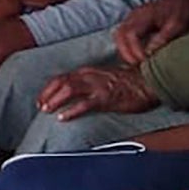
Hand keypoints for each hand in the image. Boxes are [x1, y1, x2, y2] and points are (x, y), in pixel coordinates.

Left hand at [37, 64, 159, 119]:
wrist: (148, 82)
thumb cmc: (128, 82)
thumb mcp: (103, 78)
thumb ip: (89, 83)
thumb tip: (75, 93)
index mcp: (88, 71)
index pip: (61, 77)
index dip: (48, 88)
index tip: (41, 98)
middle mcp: (89, 76)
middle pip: (61, 82)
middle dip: (47, 94)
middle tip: (40, 106)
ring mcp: (97, 87)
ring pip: (69, 90)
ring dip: (55, 100)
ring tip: (47, 110)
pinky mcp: (106, 98)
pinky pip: (84, 104)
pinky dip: (71, 111)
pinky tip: (63, 118)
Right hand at [115, 0, 188, 64]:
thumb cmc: (181, 11)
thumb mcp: (176, 26)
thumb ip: (162, 38)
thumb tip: (149, 52)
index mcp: (144, 16)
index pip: (130, 34)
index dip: (135, 50)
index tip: (144, 60)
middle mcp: (134, 16)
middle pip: (119, 35)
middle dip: (125, 52)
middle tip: (137, 65)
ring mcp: (132, 17)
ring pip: (119, 35)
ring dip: (124, 50)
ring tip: (136, 62)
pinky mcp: (134, 21)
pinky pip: (123, 34)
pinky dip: (126, 46)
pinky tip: (136, 55)